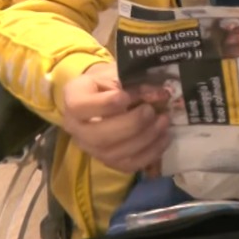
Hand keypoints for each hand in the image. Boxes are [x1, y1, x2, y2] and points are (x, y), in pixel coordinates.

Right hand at [56, 62, 170, 173]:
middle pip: (98, 137)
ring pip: (114, 154)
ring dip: (145, 139)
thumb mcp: (118, 73)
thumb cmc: (110, 82)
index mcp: (73, 100)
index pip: (80, 107)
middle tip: (151, 111)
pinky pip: (128, 164)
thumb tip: (159, 94)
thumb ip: (135, 82)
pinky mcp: (107, 161)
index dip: (106, 104)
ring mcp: (90, 148)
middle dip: (131, 125)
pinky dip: (150, 153)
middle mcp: (75, 129)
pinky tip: (164, 137)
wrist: (104, 95)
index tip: (126, 96)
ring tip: (163, 121)